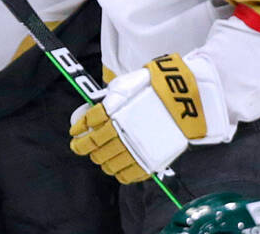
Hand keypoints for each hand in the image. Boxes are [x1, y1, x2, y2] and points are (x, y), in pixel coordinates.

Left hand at [69, 54, 232, 183]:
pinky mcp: (149, 161)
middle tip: (80, 146)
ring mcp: (135, 148)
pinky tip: (115, 168)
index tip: (74, 133)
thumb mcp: (125, 84)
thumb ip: (107, 99)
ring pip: (108, 162)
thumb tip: (92, 111)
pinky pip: (127, 174)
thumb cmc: (154, 87)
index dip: (78, 129)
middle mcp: (121, 131)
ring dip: (99, 160)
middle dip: (83, 147)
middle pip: (94, 146)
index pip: (88, 124)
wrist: (185, 99)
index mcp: (113, 111)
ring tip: (98, 156)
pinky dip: (118, 173)